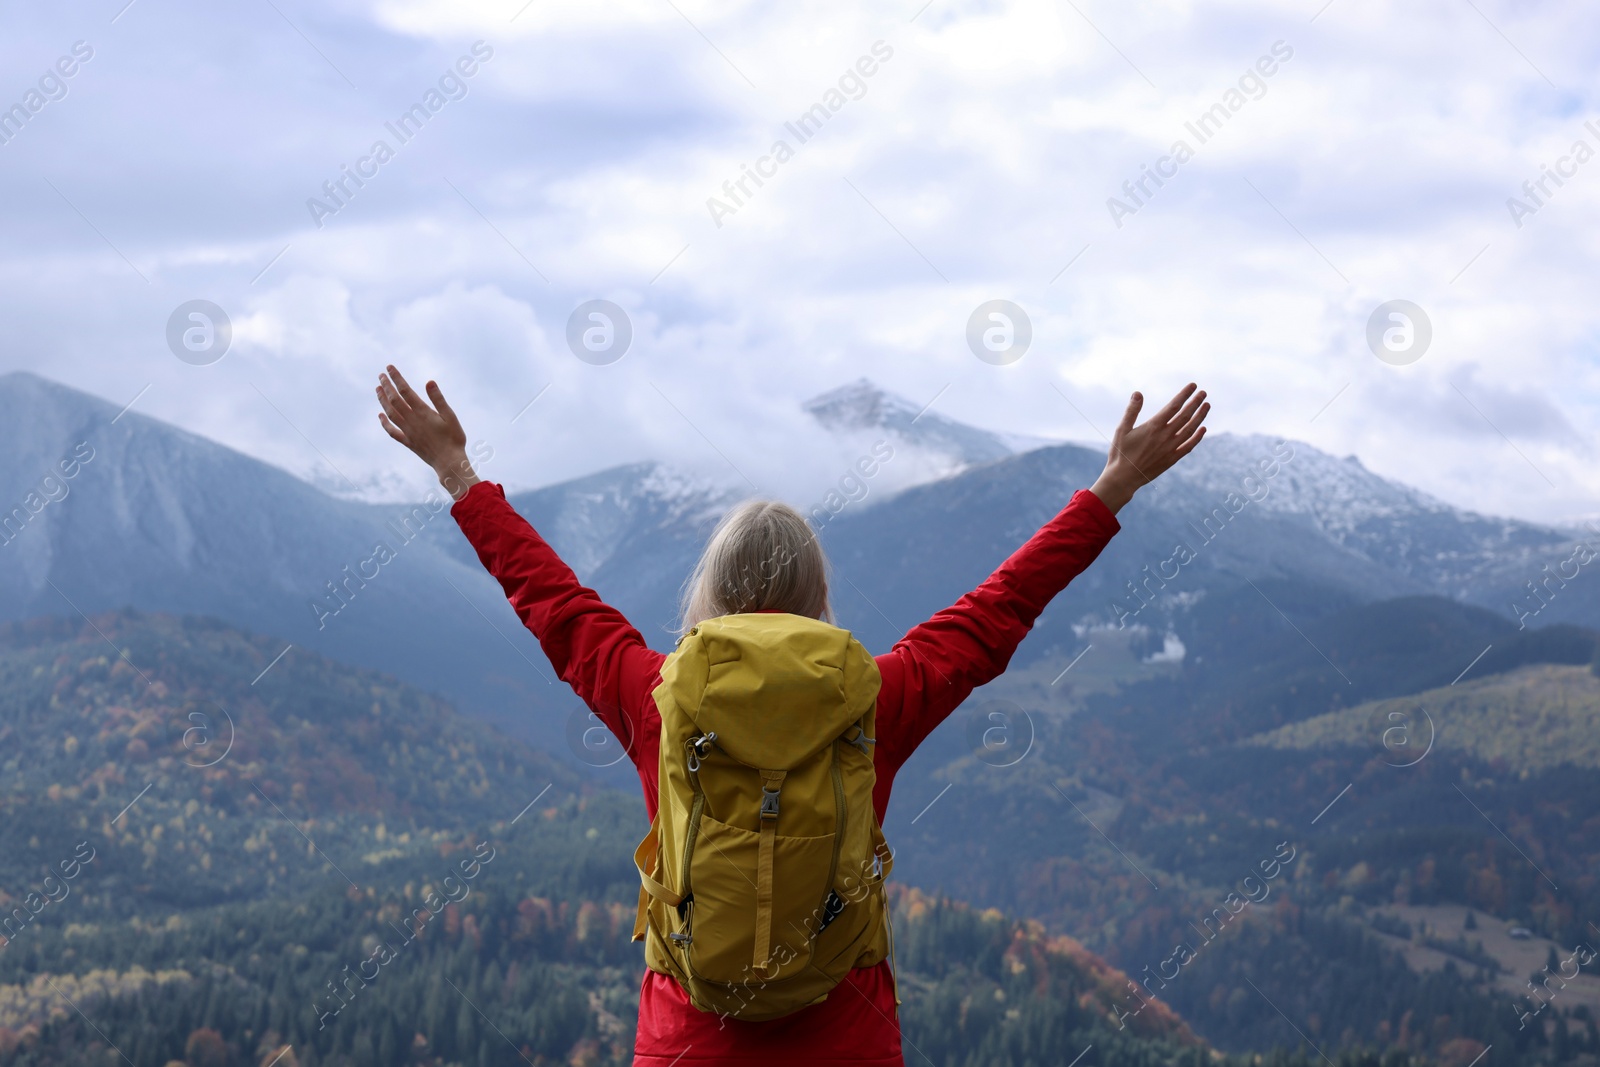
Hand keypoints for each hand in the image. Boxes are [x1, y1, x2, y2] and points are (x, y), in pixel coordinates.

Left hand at [376, 365, 480, 499]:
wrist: (449, 462)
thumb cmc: (454, 438)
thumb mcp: (450, 416)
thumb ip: (438, 399)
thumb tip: (429, 382)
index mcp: (422, 412)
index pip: (405, 391)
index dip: (396, 378)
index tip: (389, 367)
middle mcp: (412, 420)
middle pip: (394, 400)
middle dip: (387, 386)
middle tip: (381, 375)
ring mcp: (408, 432)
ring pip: (390, 413)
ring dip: (382, 400)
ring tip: (377, 389)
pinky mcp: (408, 442)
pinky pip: (392, 431)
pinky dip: (384, 422)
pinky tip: (380, 415)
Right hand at [1088, 384, 1208, 513]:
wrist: (1123, 478)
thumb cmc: (1120, 453)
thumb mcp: (1122, 429)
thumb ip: (1132, 411)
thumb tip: (1138, 393)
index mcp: (1153, 426)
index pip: (1174, 406)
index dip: (1184, 395)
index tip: (1193, 386)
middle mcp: (1165, 436)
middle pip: (1185, 415)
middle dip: (1196, 402)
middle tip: (1203, 392)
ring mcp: (1171, 448)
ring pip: (1190, 429)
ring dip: (1200, 416)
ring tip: (1207, 405)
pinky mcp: (1172, 459)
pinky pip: (1189, 446)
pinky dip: (1197, 437)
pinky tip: (1203, 429)